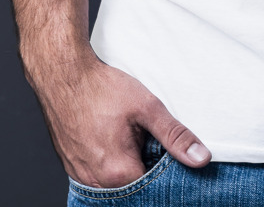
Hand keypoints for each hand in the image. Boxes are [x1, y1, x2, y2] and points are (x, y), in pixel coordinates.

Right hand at [26, 49, 211, 187]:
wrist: (63, 75)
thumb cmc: (101, 89)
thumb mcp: (147, 107)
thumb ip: (175, 136)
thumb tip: (201, 159)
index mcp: (119, 173)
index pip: (155, 188)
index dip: (168, 171)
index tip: (170, 151)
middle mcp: (97, 183)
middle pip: (136, 185)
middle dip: (147, 166)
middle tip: (147, 137)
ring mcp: (82, 177)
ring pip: (117, 181)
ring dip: (129, 163)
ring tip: (130, 135)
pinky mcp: (74, 167)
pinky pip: (100, 175)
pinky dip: (112, 161)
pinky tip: (115, 138)